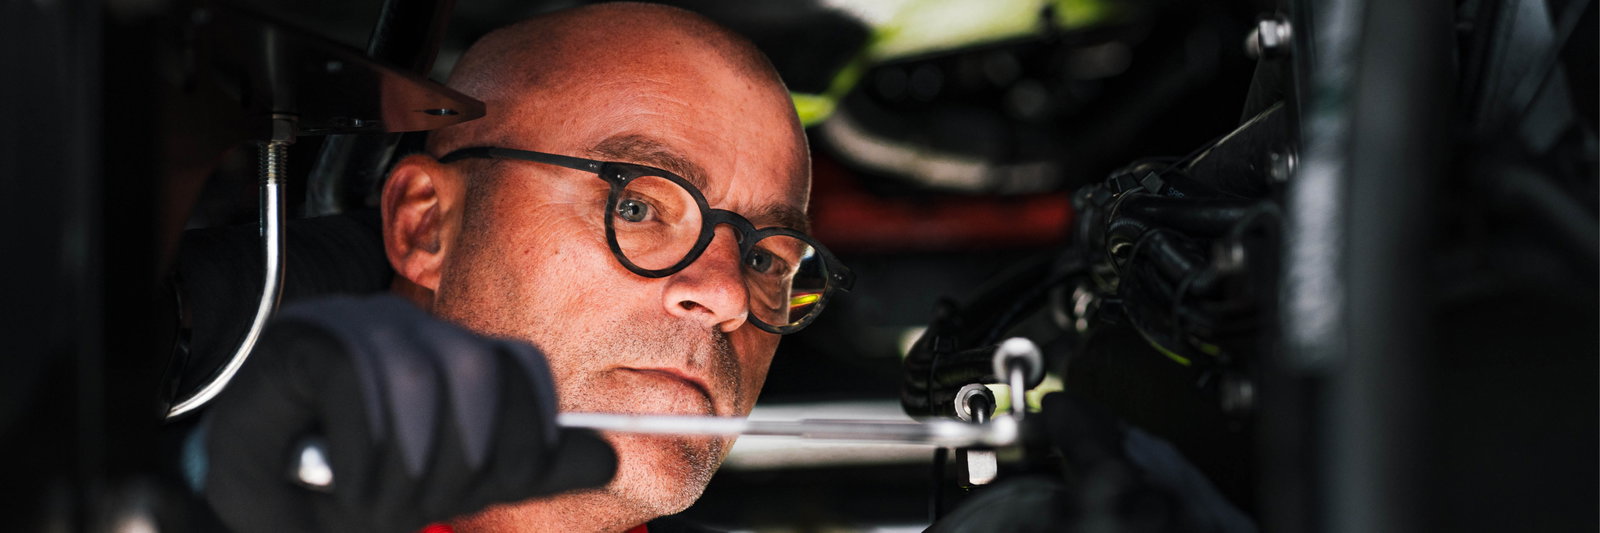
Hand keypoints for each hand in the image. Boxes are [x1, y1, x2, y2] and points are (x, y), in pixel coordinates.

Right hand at [201, 294, 614, 531]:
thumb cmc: (350, 483)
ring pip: (420, 384)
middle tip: (422, 499)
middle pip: (481, 375)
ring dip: (406, 466)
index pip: (522, 368)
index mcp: (447, 351)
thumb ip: (520, 468)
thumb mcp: (449, 481)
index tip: (503, 476)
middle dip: (467, 459)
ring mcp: (352, 327)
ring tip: (376, 497)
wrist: (254, 490)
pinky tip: (341, 474)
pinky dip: (360, 451)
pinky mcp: (303, 345)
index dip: (530, 428)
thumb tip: (609, 461)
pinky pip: (358, 390)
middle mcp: (406, 325)